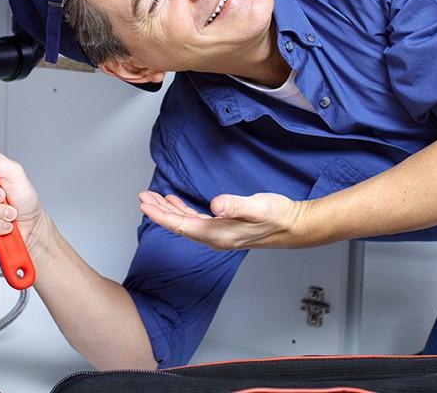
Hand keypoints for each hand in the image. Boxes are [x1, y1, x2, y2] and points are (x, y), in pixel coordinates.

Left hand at [137, 191, 309, 249]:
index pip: (181, 225)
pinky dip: (183, 211)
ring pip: (186, 223)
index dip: (161, 215)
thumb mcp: (257, 207)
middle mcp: (215, 238)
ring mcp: (219, 234)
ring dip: (169, 212)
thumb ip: (235, 205)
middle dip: (159, 212)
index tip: (145, 204)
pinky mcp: (225, 228)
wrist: (293, 226)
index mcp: (218, 234)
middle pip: (179, 226)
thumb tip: (215, 205)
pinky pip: (196, 221)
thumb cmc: (277, 216)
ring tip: (154, 199)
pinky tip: (178, 204)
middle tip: (143, 198)